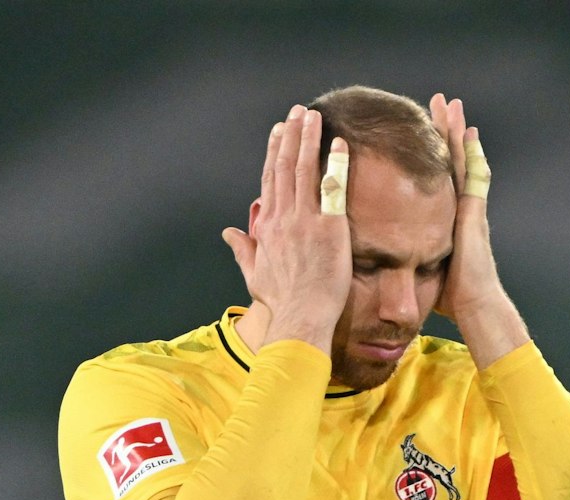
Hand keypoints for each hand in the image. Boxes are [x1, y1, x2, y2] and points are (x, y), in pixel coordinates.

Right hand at [221, 105, 351, 350]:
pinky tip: (340, 143)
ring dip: (308, 139)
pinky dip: (336, 163)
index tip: (278, 133)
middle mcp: (283, 217)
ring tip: (314, 116)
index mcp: (267, 226)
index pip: (270, 181)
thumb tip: (229, 232)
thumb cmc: (282, 302)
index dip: (273, 153)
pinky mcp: (329, 228)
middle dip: (290, 136)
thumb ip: (242, 248)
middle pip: (284, 167)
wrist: (301, 317)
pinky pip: (333, 188)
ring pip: (304, 169)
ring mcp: (305, 220)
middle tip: (298, 112)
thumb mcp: (254, 273)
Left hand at [427, 94, 514, 336]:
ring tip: (451, 104)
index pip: (433, 177)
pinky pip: (472, 175)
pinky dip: (471, 152)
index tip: (417, 127)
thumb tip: (379, 260)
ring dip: (457, 131)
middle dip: (444, 130)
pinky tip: (468, 131)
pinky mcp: (474, 214)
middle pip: (449, 159)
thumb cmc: (449, 297)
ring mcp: (469, 208)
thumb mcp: (420, 270)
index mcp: (445, 218)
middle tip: (439, 102)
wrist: (474, 307)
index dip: (428, 151)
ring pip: (462, 160)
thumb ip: (403, 258)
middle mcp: (459, 208)